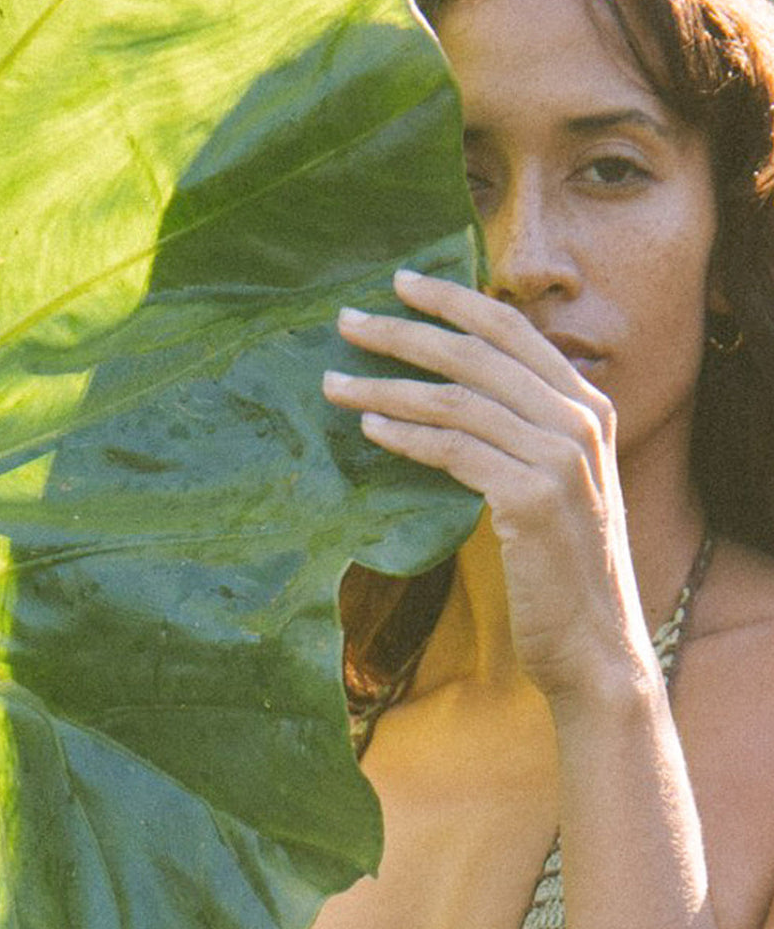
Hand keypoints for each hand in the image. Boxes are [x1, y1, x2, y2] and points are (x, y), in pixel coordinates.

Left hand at [323, 270, 658, 711]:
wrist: (595, 644)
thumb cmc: (560, 567)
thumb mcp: (550, 482)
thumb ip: (517, 431)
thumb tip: (445, 390)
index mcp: (587, 404)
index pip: (512, 328)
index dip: (453, 300)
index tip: (399, 283)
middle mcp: (580, 419)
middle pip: (475, 352)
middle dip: (402, 332)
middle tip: (345, 321)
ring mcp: (560, 457)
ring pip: (455, 398)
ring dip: (385, 387)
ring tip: (334, 383)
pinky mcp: (533, 497)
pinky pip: (452, 449)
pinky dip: (404, 435)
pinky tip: (368, 429)